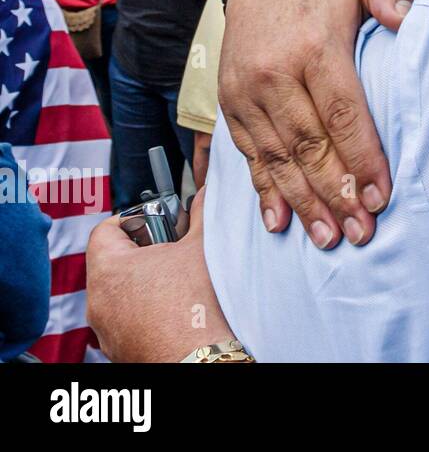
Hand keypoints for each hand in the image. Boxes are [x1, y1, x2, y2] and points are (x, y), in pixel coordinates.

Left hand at [86, 189, 232, 361]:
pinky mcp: (119, 349)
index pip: (104, 230)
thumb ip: (201, 214)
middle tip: (172, 250)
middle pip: (112, 261)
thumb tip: (205, 195)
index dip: (129, 220)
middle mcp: (98, 300)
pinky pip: (126, 320)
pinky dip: (146, 311)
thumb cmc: (197, 306)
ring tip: (178, 282)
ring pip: (119, 293)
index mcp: (109, 269)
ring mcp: (106, 329)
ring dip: (144, 283)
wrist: (201, 358)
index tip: (153, 223)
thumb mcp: (204, 246)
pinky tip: (176, 309)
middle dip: (143, 252)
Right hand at [219, 0, 412, 247]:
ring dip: (303, 203)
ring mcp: (246, 92)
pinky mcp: (229, 104)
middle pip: (308, 144)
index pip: (342, 112)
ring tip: (329, 238)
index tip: (380, 197)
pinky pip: (248, 155)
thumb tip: (405, 16)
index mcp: (314, 47)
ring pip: (277, 157)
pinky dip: (264, 191)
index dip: (361, 158)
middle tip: (360, 234)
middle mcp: (274, 73)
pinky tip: (279, 224)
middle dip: (334, 194)